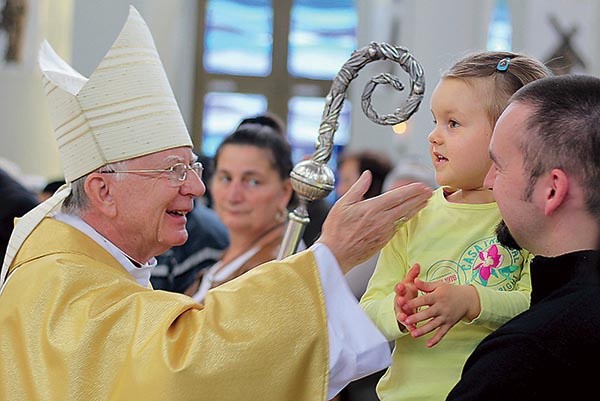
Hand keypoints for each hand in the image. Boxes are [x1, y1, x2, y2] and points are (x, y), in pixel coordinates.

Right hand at [317, 171, 431, 273]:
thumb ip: (358, 188)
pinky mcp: (384, 241)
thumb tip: (367, 174)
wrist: (336, 254)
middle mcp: (382, 220)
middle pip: (406, 206)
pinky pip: (399, 227)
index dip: (412, 190)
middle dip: (419, 198)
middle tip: (430, 191)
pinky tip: (411, 216)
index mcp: (372, 208)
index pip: (397, 196)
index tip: (421, 185)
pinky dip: (407, 219)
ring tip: (426, 201)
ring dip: (417, 208)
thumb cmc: (336, 229)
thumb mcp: (343, 204)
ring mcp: (384, 231)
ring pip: (405, 217)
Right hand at [394, 263, 420, 332]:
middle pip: (398, 302)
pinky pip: (407, 325)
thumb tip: (417, 264)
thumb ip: (413, 275)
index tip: (401, 286)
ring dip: (402, 316)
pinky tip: (413, 330)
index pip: (398, 289)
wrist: (404, 305)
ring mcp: (401, 312)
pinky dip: (410, 328)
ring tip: (404, 318)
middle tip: (400, 301)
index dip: (399, 287)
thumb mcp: (410, 283)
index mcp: (401, 292)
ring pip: (401, 315)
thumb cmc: (408, 293)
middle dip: (399, 302)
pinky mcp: (406, 321)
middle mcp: (399, 302)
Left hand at [400, 280, 479, 346]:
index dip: (414, 303)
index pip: (424, 300)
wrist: (468, 299)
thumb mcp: (439, 285)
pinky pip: (442, 333)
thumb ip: (425, 285)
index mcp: (437, 297)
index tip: (404, 305)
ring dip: (423, 330)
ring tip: (413, 334)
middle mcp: (441, 308)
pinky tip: (428, 344)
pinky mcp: (449, 324)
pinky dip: (436, 339)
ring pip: (433, 325)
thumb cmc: (451, 291)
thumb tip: (414, 281)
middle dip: (416, 318)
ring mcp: (445, 317)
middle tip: (405, 321)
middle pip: (427, 314)